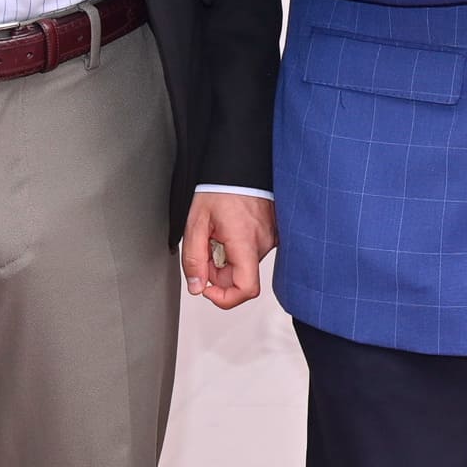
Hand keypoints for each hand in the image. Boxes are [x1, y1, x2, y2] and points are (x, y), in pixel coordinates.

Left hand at [180, 191, 276, 309]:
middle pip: (240, 278)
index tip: (208, 289)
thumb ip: (194, 260)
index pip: (246, 289)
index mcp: (244, 243)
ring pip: (245, 265)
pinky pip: (253, 253)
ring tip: (218, 234)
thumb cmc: (220, 190)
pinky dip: (238, 249)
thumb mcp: (196, 225)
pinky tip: (231, 231)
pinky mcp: (273, 234)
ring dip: (227, 259)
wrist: (240, 168)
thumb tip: (197, 287)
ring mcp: (271, 238)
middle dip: (217, 272)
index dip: (225, 298)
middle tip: (205, 248)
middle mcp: (263, 243)